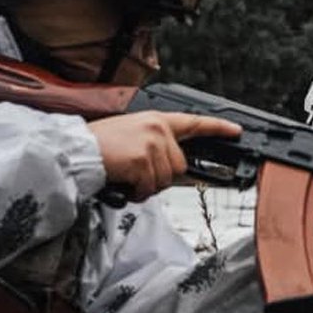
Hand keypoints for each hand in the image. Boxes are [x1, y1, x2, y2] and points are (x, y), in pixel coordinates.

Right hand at [90, 112, 240, 200]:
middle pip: (179, 166)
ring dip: (146, 187)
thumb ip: (155, 143)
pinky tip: (123, 182)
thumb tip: (172, 166)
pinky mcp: (143, 160)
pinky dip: (136, 192)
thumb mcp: (131, 133)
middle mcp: (157, 129)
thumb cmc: (98, 145)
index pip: (193, 122)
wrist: (76, 151)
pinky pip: (150, 189)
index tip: (235, 130)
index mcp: (155, 120)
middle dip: (160, 177)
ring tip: (126, 176)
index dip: (217, 127)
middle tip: (136, 173)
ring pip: (165, 180)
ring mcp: (151, 144)